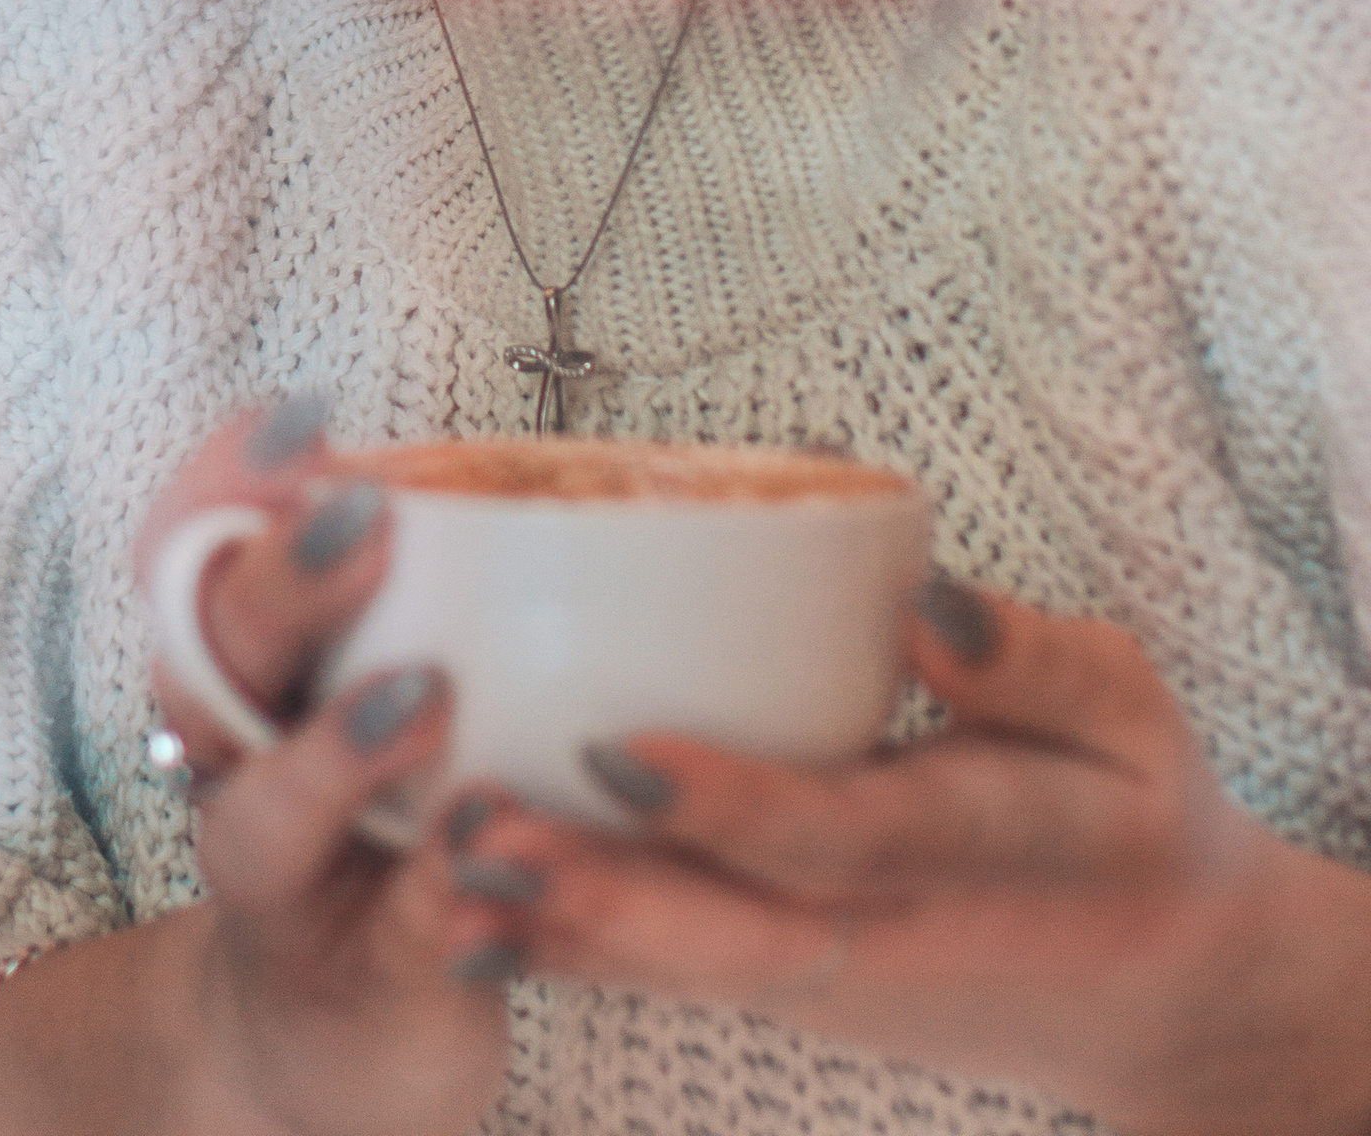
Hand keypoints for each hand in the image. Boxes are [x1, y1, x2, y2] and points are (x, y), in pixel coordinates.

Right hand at [138, 400, 541, 1135]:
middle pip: (215, 654)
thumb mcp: (377, 678)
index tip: (304, 419)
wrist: (342, 1037)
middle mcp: (233, 760)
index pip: (189, 547)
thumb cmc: (383, 817)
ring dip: (336, 749)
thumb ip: (417, 581)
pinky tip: (490, 853)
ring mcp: (281, 881)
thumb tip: (518, 450)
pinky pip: (385, 940)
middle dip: (284, 580)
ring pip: (265, 811)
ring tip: (423, 696)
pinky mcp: (356, 986)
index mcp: (242, 663)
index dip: (226, 480)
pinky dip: (434, 898)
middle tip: (366, 519)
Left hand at [464, 574, 1370, 1135]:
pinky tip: (457, 902)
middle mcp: (880, 934)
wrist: (1159, 984)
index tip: (619, 754)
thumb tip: (930, 608)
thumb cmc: (1134, 813)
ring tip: (433, 861)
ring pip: (675, 963)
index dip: (729, 803)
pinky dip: (566, 941)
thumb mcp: (1130, 718)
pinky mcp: (783, 980)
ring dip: (553, 920)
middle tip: (467, 834)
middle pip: (721, 930)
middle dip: (591, 892)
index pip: (840, 837)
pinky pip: (667, 968)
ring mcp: (823, 978)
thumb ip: (1037, 665)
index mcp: (976, 859)